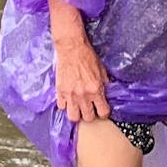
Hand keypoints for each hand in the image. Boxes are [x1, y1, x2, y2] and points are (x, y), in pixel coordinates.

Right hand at [48, 0, 108, 123]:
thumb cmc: (87, 56)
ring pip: (73, 117)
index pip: (103, 112)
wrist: (71, 48)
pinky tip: (69, 99)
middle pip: (88, 118)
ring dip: (77, 114)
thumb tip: (106, 93)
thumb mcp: (102, 70)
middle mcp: (83, 95)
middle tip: (90, 109)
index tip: (102, 110)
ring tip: (79, 108)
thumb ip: (104, 84)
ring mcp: (70, 95)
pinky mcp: (60, 91)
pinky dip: (65, 105)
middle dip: (91, 115)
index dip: (104, 113)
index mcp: (96, 90)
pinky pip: (61, 106)